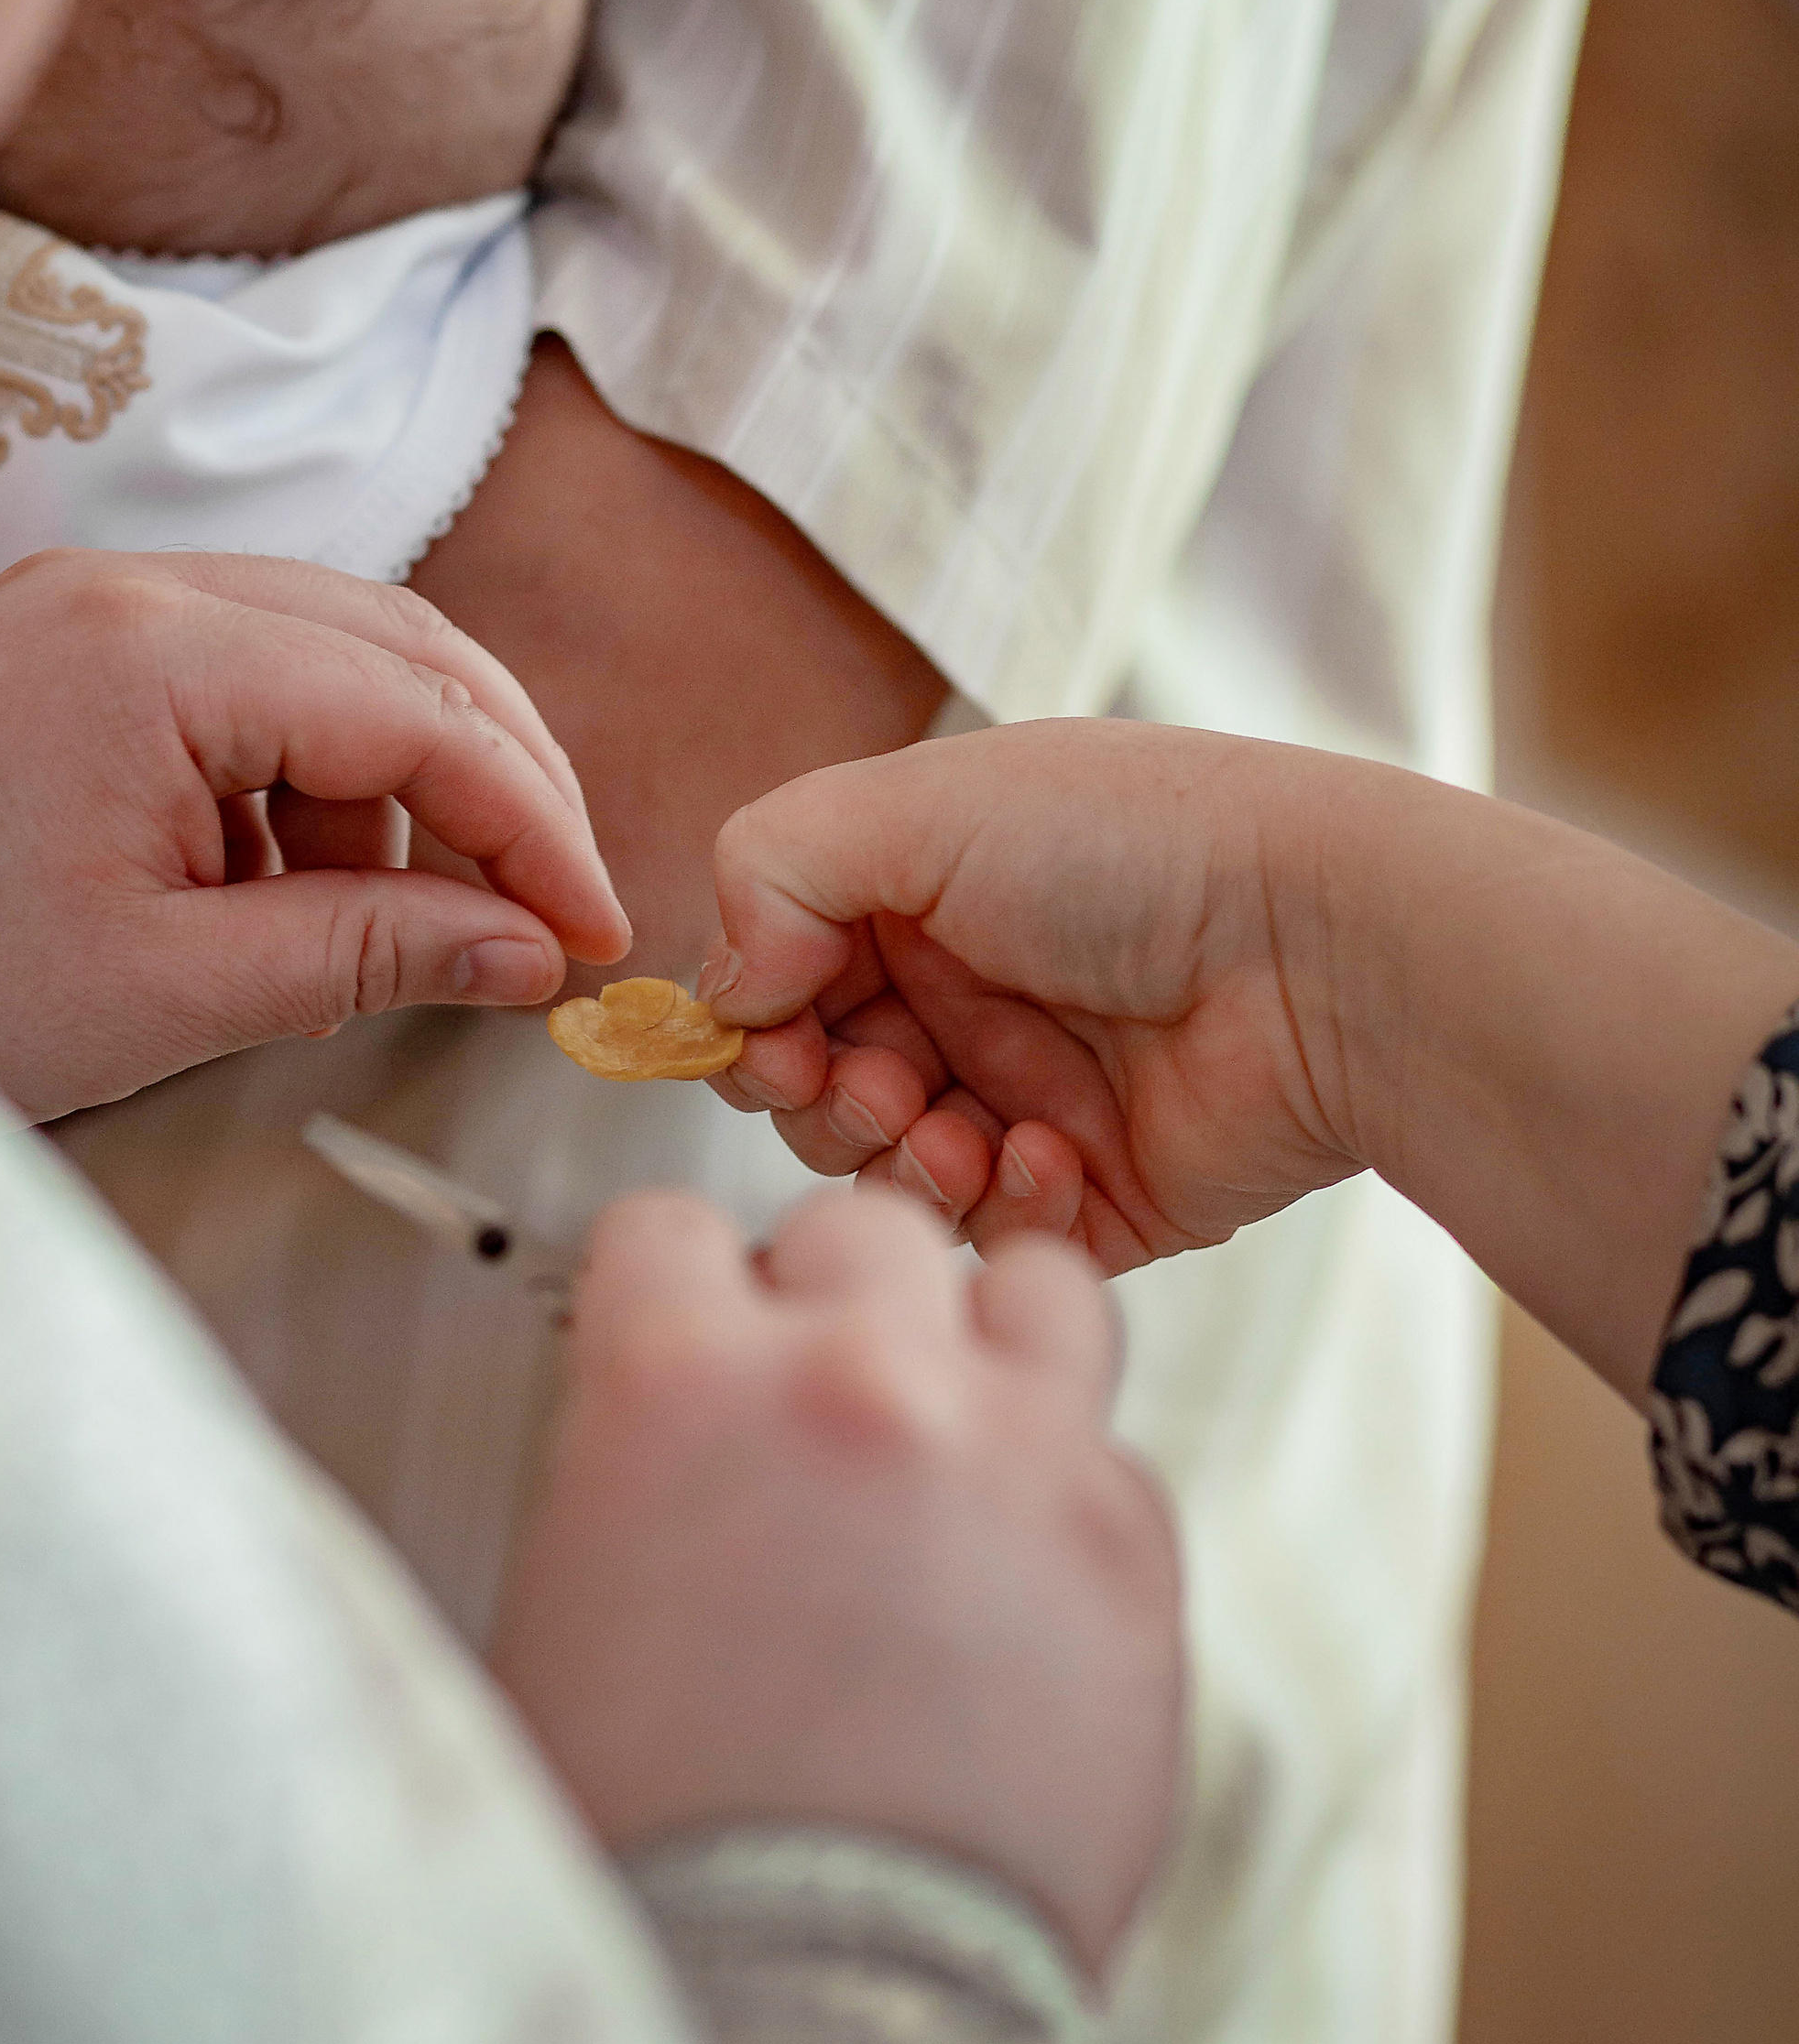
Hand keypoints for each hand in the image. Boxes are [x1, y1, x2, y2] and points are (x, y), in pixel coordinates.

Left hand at [0, 548, 629, 1120]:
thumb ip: (368, 953)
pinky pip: (244, 670)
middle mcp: (131, 585)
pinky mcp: (62, 635)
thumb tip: (531, 954)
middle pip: (400, 644)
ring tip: (379, 923)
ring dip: (397, 780)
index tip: (591, 934)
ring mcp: (91, 597)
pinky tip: (281, 884)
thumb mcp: (171, 992)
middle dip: (495, 778)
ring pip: (334, 649)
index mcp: (158, 654)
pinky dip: (303, 771)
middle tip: (546, 911)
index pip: (422, 711)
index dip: (533, 826)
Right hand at [495, 1185, 1183, 1984]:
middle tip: (820, 1400)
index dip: (672, 1295)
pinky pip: (1117, 1455)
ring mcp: (1018, 1454)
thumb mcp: (570, 1600)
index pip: (670, 1227)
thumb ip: (636, 1458)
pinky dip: (1070, 1498)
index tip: (690, 1337)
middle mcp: (860, 1382)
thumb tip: (683, 1417)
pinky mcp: (1135, 1551)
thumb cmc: (665, 1842)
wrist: (812, 2007)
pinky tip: (1018, 1590)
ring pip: (1039, 1289)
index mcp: (682, 1382)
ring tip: (960, 1436)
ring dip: (990, 1344)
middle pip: (866, 1231)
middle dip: (832, 1300)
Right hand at [698, 725, 1362, 1269]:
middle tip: (879, 1083)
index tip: (773, 1034)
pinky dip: (1001, 1203)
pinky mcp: (1094, 1195)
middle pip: (817, 1084)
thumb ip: (771, 869)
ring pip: (889, 1173)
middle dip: (824, 1095)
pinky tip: (1050, 1157)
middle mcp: (969, 989)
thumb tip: (722, 990)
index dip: (754, 1018)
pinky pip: (992, 1238)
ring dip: (902, 1157)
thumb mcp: (918, 805)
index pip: (778, 974)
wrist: (1322, 952)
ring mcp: (1029, 1095)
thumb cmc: (1134, 848)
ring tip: (957, 1131)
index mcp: (922, 888)